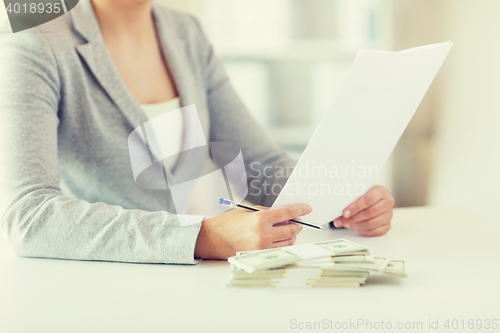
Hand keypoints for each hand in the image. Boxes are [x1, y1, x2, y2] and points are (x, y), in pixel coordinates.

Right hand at [194, 204, 311, 258]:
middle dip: (297, 224)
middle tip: (297, 221)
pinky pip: (279, 249)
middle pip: (292, 229)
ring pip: (288, 242)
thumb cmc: (228, 223)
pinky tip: (279, 238)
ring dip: (291, 235)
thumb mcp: (248, 211)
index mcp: (260, 219)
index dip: (300, 210)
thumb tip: (284, 214)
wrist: (212, 238)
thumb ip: (267, 212)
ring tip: (287, 230)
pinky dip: (282, 243)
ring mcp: (262, 247)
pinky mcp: (260, 255)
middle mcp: (263, 234)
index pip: (287, 213)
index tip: (307, 208)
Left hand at [333, 185, 393, 236]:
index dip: (355, 207)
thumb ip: (352, 197)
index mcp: (381, 191)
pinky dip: (363, 231)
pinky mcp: (388, 225)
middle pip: (370, 213)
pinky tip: (356, 228)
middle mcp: (388, 202)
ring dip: (356, 225)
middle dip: (353, 218)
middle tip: (341, 221)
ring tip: (346, 224)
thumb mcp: (360, 191)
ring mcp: (389, 215)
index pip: (368, 199)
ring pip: (372, 223)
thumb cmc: (365, 195)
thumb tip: (337, 206)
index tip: (344, 213)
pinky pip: (375, 231)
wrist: (375, 199)